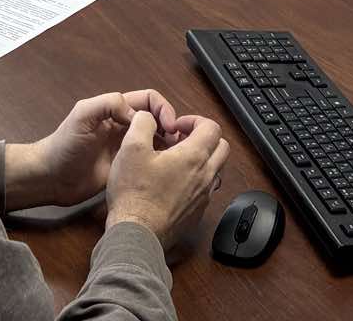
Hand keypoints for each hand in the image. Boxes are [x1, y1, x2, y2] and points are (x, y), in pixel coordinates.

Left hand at [5, 90, 186, 209]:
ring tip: (177, 157)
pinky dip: (161, 162)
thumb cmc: (64, 144)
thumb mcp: (83, 115)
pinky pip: (148, 161)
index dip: (163, 108)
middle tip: (178, 144)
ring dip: (169, 144)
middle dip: (171, 127)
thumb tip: (136, 113)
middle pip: (157, 120)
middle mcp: (125, 126)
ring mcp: (127, 149)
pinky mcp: (127, 169)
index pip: (149, 100)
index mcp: (116, 109)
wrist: (51, 178)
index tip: (170, 126)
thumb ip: (107, 104)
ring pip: (156, 140)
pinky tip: (166, 169)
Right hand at [106, 111, 229, 248]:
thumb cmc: (134, 194)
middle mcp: (205, 176)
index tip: (176, 127)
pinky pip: (206, 190)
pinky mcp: (197, 213)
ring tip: (177, 161)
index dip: (194, 120)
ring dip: (203, 159)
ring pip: (216, 169)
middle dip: (204, 138)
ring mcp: (204, 197)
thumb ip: (142, 123)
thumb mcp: (131, 148)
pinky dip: (197, 181)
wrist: (137, 234)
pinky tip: (174, 184)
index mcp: (193, 156)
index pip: (212, 127)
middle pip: (221, 147)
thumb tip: (148, 116)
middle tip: (181, 141)